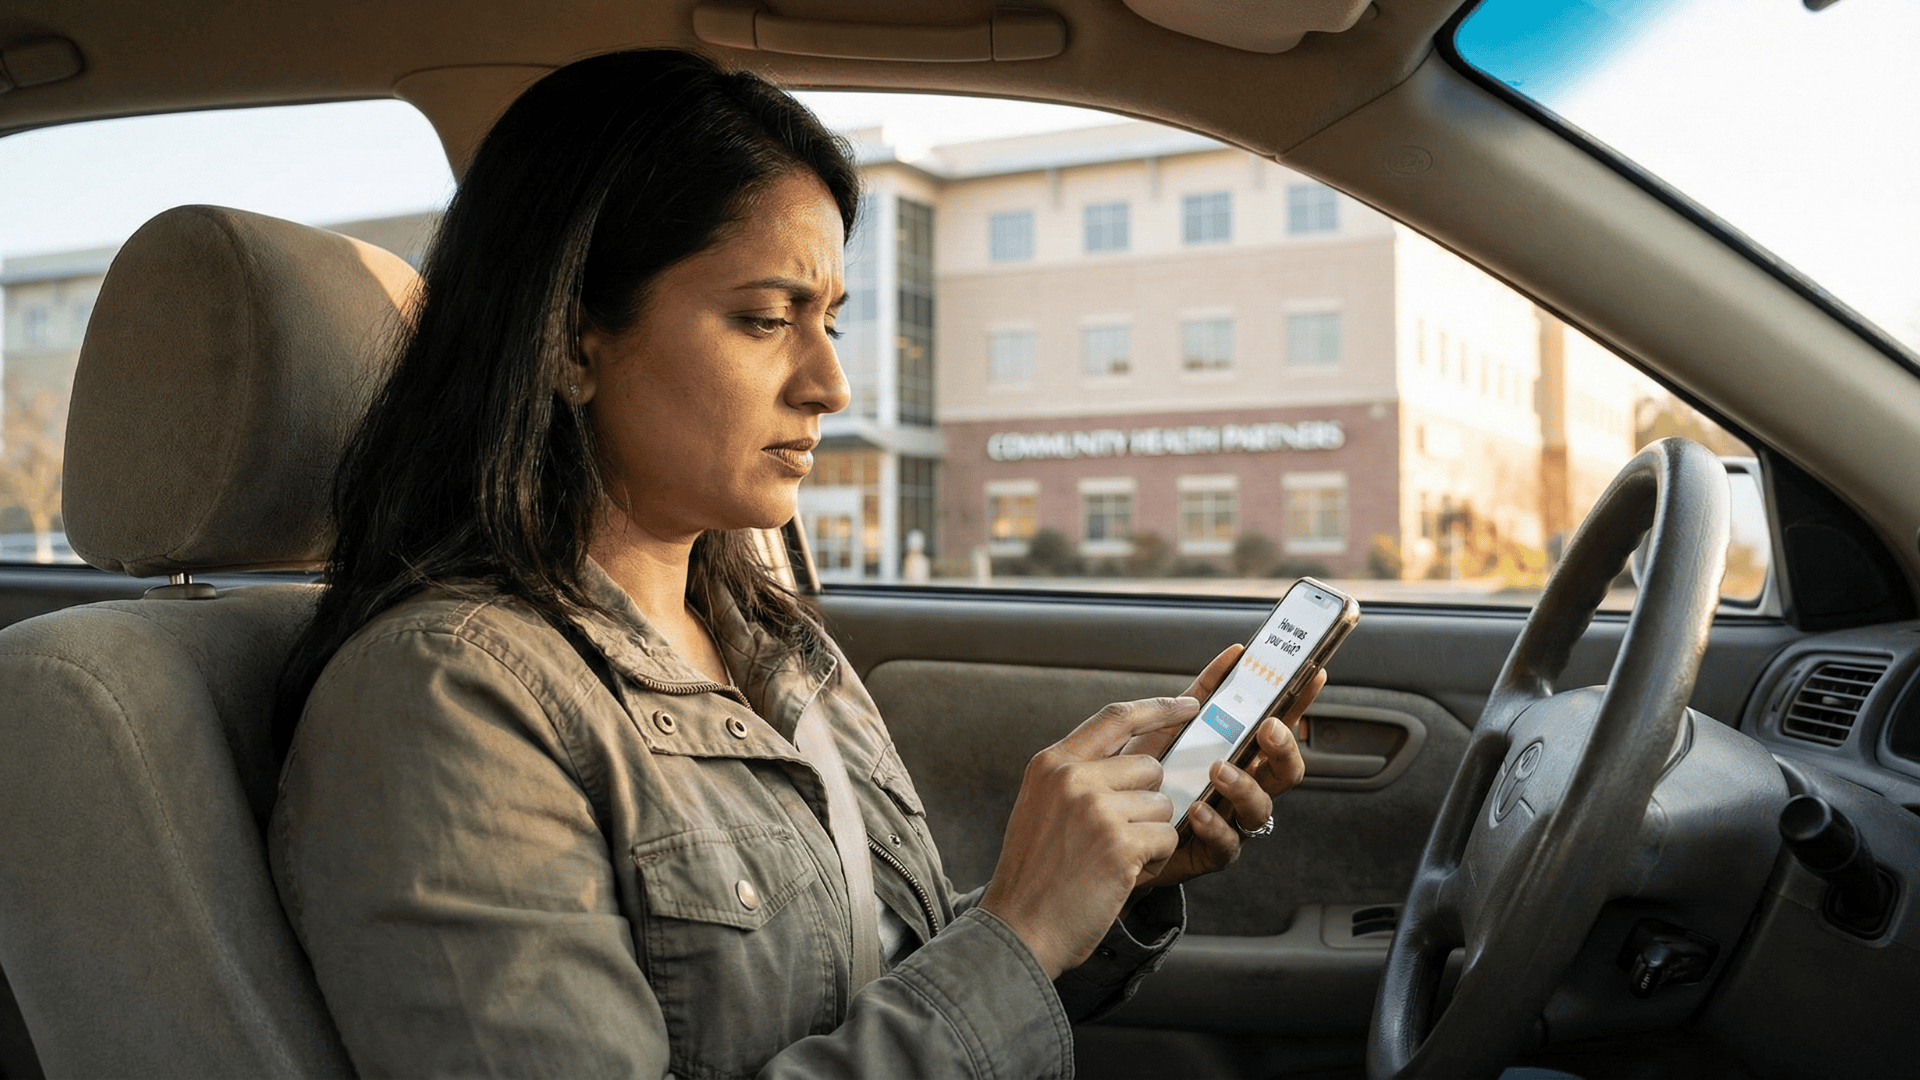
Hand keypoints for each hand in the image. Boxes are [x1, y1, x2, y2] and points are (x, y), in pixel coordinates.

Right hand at [977, 697, 1195, 978]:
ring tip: (1112, 860)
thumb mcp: (1042, 806)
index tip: (1190, 704)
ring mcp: (1097, 809)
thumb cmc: (1035, 874)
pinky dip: (1153, 861)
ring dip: (1150, 835)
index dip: (1158, 708)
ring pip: (1163, 805)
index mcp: (1052, 763)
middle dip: (1147, 802)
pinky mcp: (1121, 844)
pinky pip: (1167, 838)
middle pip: (1150, 767)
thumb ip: (1079, 776)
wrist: (1019, 929)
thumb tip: (1136, 757)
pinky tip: (1120, 876)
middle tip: (1117, 837)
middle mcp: (1073, 777)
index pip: (1115, 717)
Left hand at [1123, 646, 1320, 891]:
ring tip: (1218, 769)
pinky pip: (1226, 844)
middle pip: (1287, 771)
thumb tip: (1234, 655)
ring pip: (1261, 807)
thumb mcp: (1172, 726)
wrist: (1111, 824)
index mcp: (1241, 754)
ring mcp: (1232, 820)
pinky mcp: (1212, 851)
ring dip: (1244, 785)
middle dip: (1284, 748)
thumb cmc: (1146, 773)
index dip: (1301, 702)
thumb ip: (1203, 694)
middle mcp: (1245, 787)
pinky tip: (1198, 810)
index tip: (1314, 675)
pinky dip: (1215, 825)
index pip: (1281, 726)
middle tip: (1267, 728)